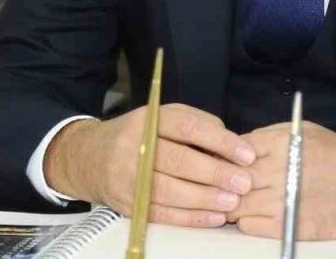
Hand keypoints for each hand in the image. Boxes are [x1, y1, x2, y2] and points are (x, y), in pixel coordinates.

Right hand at [43, 104, 256, 227]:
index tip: (246, 153)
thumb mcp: (162, 117)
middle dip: (215, 173)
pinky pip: (161, 213)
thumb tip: (229, 141)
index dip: (219, 141)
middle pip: (179, 160)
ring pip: (170, 190)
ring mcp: (127, 177)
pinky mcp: (126, 204)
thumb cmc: (138, 135)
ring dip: (205, 198)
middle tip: (243, 182)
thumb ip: (196, 123)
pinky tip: (212, 216)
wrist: (88, 157)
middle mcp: (135, 146)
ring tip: (232, 201)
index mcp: (149, 120)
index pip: (188, 127)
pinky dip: (190, 218)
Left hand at [226, 121, 335, 239]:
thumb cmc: (335, 156)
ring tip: (239, 200)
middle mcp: (276, 172)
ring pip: (235, 204)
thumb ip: (270, 135)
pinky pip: (248, 225)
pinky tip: (255, 213)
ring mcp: (279, 201)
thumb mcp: (304, 131)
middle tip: (225, 183)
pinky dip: (246, 220)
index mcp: (280, 144)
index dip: (227, 156)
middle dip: (225, 181)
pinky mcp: (284, 226)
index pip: (235, 150)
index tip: (226, 161)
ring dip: (232, 203)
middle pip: (231, 178)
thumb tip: (242, 144)